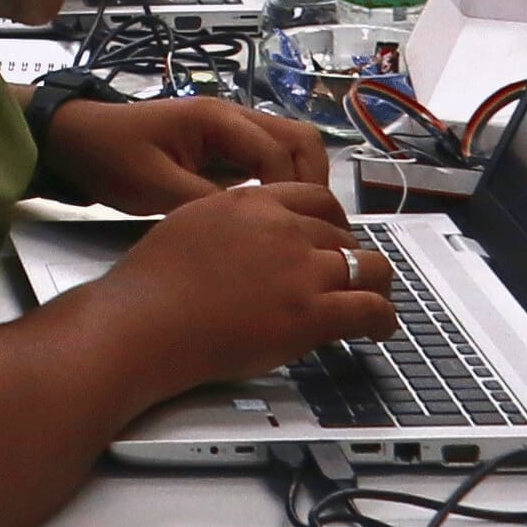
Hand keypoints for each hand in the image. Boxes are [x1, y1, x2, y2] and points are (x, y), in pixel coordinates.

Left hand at [41, 93, 327, 212]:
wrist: (75, 141)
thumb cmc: (109, 155)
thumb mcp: (154, 186)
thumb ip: (204, 204)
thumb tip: (252, 230)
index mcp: (216, 119)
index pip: (278, 152)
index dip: (289, 192)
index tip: (290, 230)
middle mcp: (232, 119)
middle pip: (300, 140)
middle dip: (313, 182)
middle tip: (311, 227)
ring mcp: (230, 134)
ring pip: (289, 150)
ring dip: (300, 184)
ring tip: (296, 227)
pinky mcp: (222, 153)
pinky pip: (266, 164)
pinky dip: (279, 188)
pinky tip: (271, 221)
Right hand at [104, 178, 395, 391]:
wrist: (144, 322)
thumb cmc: (152, 285)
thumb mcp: (190, 224)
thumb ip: (229, 222)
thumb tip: (247, 240)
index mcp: (251, 202)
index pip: (314, 197)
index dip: (331, 221)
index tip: (332, 237)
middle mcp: (282, 227)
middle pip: (342, 232)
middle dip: (349, 254)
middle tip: (347, 277)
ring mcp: (300, 269)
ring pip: (369, 266)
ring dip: (375, 283)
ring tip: (374, 301)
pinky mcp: (310, 312)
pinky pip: (370, 308)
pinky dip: (383, 319)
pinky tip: (379, 328)